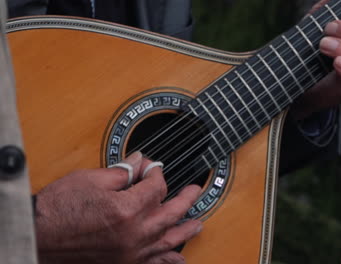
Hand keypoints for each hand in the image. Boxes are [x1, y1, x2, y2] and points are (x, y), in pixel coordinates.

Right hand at [35, 152, 201, 263]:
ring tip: (198, 224)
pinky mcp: (123, 263)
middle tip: (194, 190)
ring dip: (186, 230)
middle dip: (185, 198)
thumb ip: (122, 171)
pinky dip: (168, 260)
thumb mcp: (90, 179)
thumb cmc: (58, 209)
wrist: (38, 236)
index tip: (152, 167)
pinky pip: (153, 263)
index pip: (156, 187)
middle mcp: (134, 233)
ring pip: (168, 240)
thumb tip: (139, 161)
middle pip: (171, 212)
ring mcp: (130, 252)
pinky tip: (179, 258)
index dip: (156, 172)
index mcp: (127, 209)